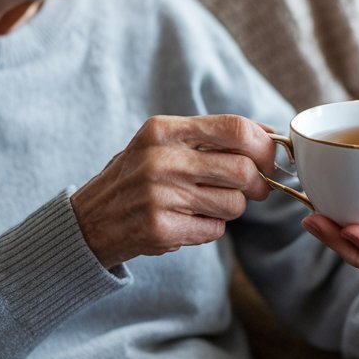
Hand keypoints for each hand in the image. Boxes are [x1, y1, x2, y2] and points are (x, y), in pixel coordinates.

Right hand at [70, 115, 276, 266]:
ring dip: (231, 208)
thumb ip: (211, 136)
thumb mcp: (162, 143)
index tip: (269, 158)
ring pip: (234, 204)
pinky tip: (186, 222)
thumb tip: (268, 134)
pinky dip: (210, 228)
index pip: (235, 129)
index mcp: (163, 130)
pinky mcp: (161, 229)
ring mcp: (160, 196)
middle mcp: (161, 160)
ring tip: (206, 205)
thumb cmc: (136, 177)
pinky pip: (215, 230)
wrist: (89, 220)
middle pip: (243, 170)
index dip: (263, 145)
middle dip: (259, 183)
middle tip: (254, 189)